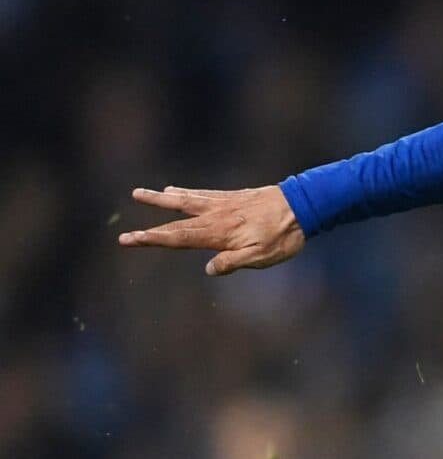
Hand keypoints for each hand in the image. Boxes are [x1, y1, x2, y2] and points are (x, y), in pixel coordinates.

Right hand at [118, 185, 305, 275]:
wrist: (301, 205)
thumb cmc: (283, 236)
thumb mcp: (261, 257)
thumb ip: (233, 262)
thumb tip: (209, 269)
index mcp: (218, 233)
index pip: (178, 238)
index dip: (152, 239)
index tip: (128, 239)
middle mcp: (214, 216)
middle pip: (175, 221)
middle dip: (149, 229)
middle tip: (125, 234)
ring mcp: (221, 204)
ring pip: (184, 200)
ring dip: (160, 199)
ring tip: (139, 193)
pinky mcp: (231, 196)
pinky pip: (202, 193)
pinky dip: (185, 192)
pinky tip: (174, 189)